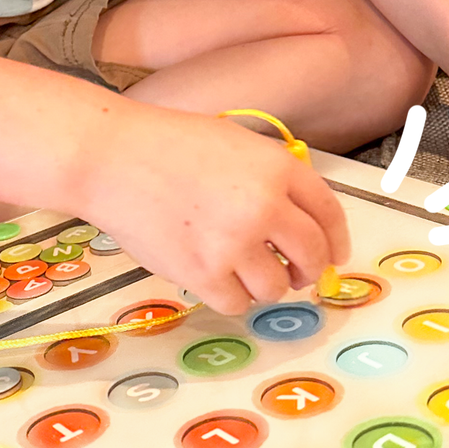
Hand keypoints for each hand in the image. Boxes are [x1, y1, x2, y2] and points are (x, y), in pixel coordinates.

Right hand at [78, 106, 349, 315]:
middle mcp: (265, 206)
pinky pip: (237, 303)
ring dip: (266, 284)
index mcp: (277, 167)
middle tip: (296, 274)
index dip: (336, 239)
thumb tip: (296, 221)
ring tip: (242, 271)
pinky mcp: (204, 274)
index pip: (329, 212)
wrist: (112, 159)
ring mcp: (235, 243)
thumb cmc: (166, 144)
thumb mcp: (234, 143)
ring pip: (276, 287)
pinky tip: (214, 277)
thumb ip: (270, 176)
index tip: (334, 254)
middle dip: (310, 270)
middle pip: (312, 255)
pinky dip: (230, 296)